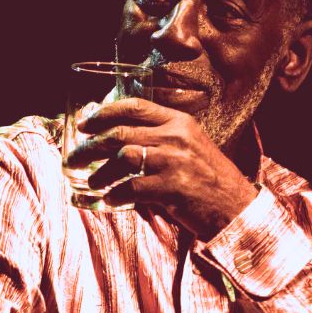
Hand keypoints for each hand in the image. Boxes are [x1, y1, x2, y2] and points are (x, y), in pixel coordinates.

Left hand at [64, 98, 258, 239]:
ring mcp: (174, 161)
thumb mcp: (191, 144)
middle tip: (74, 156)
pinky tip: (110, 198)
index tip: (86, 122)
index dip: (105, 112)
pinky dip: (116, 194)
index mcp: (180, 121)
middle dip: (90, 145)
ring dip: (100, 172)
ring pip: (122, 158)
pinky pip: (132, 188)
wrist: (236, 205)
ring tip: (92, 181)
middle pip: (120, 133)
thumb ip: (163, 136)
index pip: (135, 107)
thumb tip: (122, 139)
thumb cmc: (210, 176)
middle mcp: (175, 136)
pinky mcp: (172, 188)